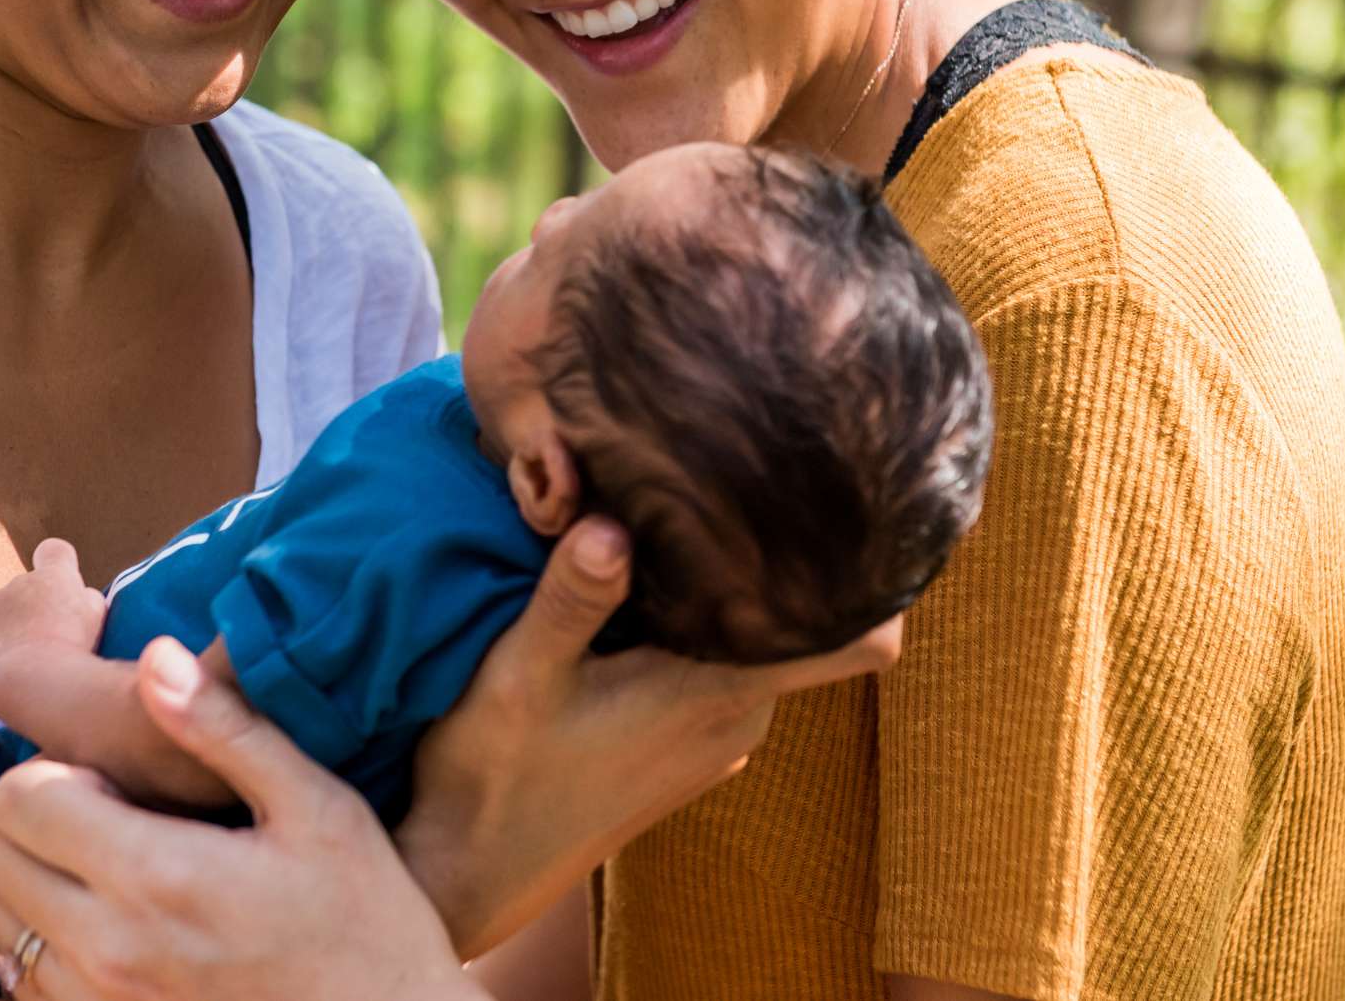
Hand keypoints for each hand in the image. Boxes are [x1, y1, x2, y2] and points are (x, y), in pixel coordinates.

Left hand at [0, 539, 107, 704]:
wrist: (35, 679)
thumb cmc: (74, 649)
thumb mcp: (96, 618)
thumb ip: (85, 599)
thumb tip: (78, 596)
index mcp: (54, 576)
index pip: (54, 552)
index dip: (55, 565)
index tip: (57, 586)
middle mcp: (17, 583)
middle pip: (24, 597)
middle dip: (31, 619)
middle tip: (44, 651)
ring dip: (7, 638)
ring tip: (22, 669)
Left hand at [0, 639, 478, 1000]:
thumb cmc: (364, 914)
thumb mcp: (315, 805)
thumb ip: (225, 730)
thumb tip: (154, 655)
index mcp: (156, 875)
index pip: (20, 798)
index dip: (55, 766)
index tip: (117, 776)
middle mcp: (108, 947)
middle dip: (32, 811)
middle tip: (109, 811)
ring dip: (32, 875)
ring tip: (112, 866)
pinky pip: (18, 982)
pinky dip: (41, 939)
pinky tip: (112, 921)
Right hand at [397, 516, 904, 955]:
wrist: (470, 870)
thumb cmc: (495, 776)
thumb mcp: (520, 676)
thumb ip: (572, 598)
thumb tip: (612, 520)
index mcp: (719, 691)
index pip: (859, 641)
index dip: (873, 579)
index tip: (853, 507)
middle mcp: (739, 714)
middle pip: (802, 617)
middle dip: (773, 554)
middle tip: (731, 473)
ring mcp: (719, 733)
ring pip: (757, 636)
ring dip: (724, 587)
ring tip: (678, 513)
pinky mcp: (690, 743)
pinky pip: (724, 662)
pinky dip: (697, 623)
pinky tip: (645, 584)